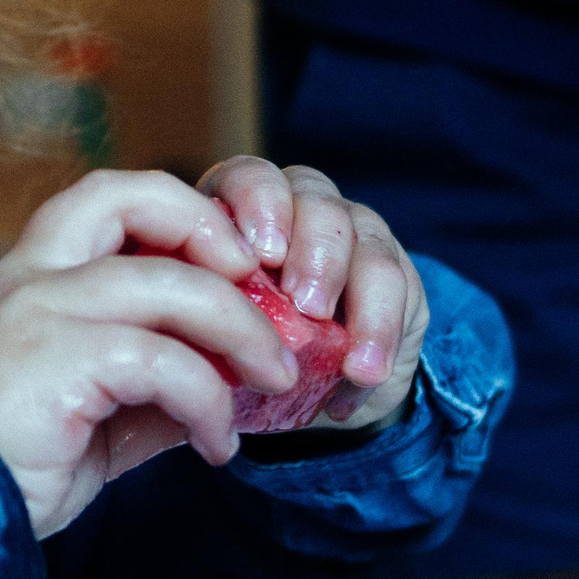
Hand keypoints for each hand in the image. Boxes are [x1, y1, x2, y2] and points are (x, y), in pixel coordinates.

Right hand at [0, 170, 299, 536]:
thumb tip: (224, 384)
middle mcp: (29, 277)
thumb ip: (145, 387)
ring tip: (273, 378)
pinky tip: (218, 443)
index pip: (104, 200)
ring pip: (172, 284)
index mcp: (25, 278)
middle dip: (215, 234)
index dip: (177, 214)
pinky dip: (210, 401)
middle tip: (265, 291)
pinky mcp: (60, 357)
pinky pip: (166, 362)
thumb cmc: (0, 469)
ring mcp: (41, 310)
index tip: (230, 264)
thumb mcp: (85, 416)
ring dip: (242, 330)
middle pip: (131, 197)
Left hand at [196, 157, 429, 429]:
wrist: (303, 401)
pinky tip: (363, 371)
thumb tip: (182, 320)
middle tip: (304, 304)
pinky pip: (396, 283)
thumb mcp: (211, 335)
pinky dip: (380, 331)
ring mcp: (352, 235)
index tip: (261, 258)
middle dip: (311, 250)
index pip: (250, 177)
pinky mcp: (394, 274)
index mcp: (242, 209)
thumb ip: (201, 313)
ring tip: (338, 349)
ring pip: (360, 232)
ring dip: (352, 293)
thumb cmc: (238, 357)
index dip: (258, 205)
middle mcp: (300, 207)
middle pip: (313, 198)